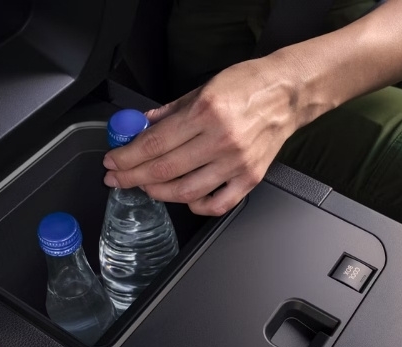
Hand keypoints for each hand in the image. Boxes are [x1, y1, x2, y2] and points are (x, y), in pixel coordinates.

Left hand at [103, 56, 301, 215]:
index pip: (155, 143)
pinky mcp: (250, 178)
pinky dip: (195, 205)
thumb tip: (141, 125)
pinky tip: (184, 197)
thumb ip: (169, 111)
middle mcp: (222, 140)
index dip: (128, 156)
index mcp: (207, 112)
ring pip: (186, 190)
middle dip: (133, 176)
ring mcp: (237, 163)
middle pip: (165, 169)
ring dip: (157, 192)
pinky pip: (218, 204)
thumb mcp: (202, 88)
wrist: (287, 93)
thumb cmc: (248, 86)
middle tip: (117, 178)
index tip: (113, 161)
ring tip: (145, 186)